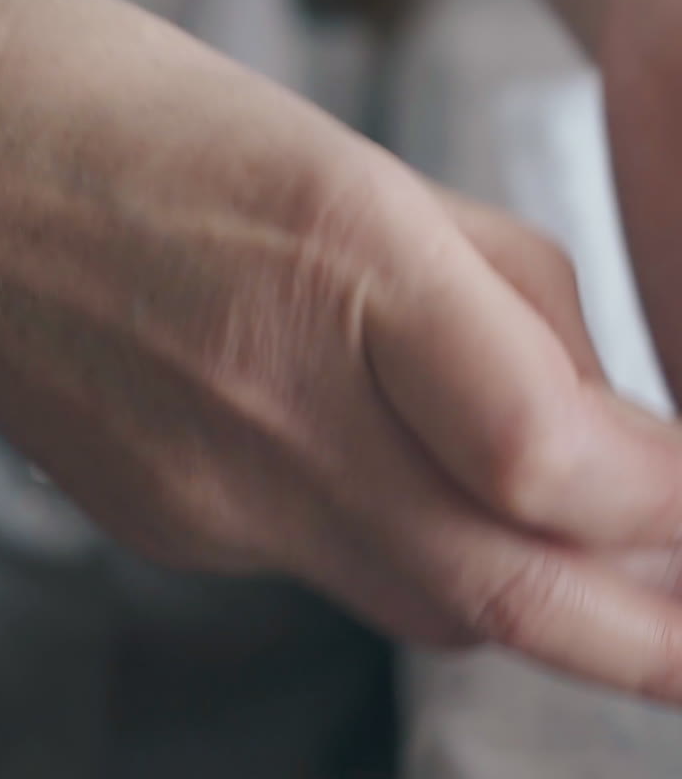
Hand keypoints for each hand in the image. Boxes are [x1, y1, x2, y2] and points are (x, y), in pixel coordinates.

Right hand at [0, 0, 681, 698]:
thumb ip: (505, 307)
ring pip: (428, 610)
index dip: (659, 506)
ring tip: (603, 581)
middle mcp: (274, 410)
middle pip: (497, 592)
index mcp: (341, 267)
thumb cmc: (149, 131)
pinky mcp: (177, 535)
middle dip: (640, 647)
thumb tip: (599, 433)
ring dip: (535, 606)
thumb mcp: (365, 164)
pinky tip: (430, 507)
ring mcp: (214, 498)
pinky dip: (420, 559)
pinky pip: (340, 577)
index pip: (543, 457)